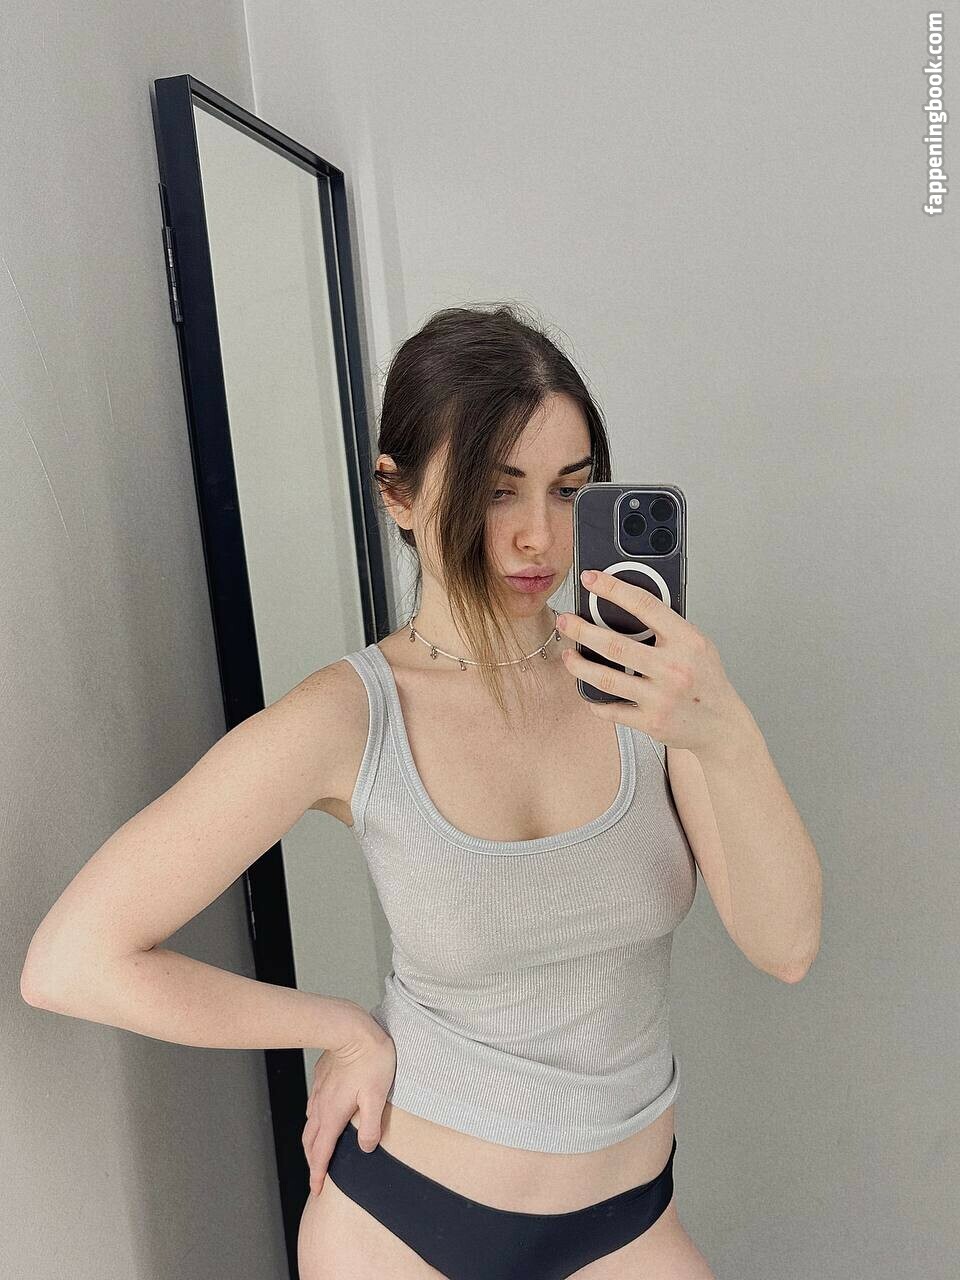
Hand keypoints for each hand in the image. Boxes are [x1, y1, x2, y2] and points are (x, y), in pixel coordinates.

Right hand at [301, 1014, 396, 1196]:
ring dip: (312, 1142)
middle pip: (311, 1141)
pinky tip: (320, 1118)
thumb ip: (371, 1126)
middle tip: (316, 1176)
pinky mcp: (321, 1078)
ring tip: (318, 1152)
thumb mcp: (377, 1096)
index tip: (316, 1190)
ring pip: (310, 1124)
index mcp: (334, 1114)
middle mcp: (322, 1106)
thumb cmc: (370, 1060)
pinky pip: (313, 1106)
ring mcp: (319, 1091)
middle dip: (312, 1161)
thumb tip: (365, 1149)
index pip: (322, 1152)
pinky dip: (314, 1121)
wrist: (352, 1028)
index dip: (318, 1173)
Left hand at [556, 568, 753, 758]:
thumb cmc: (707, 681)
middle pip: (614, 644)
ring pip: (606, 677)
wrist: (723, 726)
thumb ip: (668, 626)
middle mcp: (674, 668)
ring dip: (578, 664)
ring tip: (567, 654)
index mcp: (687, 641)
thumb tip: (626, 604)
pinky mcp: (651, 722)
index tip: (591, 579)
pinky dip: (593, 699)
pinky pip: (611, 709)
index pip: (644, 605)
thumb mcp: (697, 644)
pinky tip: (585, 688)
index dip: (613, 588)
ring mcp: (661, 697)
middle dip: (581, 629)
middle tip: (565, 621)